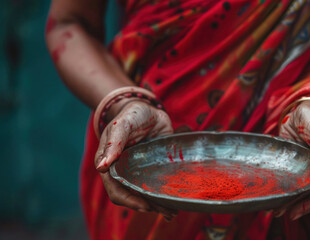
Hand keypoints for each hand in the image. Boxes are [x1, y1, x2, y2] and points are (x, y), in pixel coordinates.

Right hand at [94, 100, 176, 219]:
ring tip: (173, 212)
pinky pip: (156, 185)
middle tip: (166, 211)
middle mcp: (124, 172)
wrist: (148, 109)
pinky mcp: (153, 168)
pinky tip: (175, 202)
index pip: (115, 190)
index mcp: (111, 165)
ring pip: (145, 194)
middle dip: (147, 206)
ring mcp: (139, 171)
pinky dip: (164, 195)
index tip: (145, 205)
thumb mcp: (122, 125)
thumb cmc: (131, 115)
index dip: (129, 200)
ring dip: (157, 205)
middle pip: (132, 196)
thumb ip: (113, 143)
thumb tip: (102, 166)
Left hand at [273, 100, 309, 219]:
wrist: (301, 109)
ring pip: (304, 189)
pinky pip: (293, 181)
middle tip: (281, 213)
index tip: (298, 210)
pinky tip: (274, 198)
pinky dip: (285, 190)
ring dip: (290, 201)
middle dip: (300, 205)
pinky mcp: (299, 167)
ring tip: (274, 211)